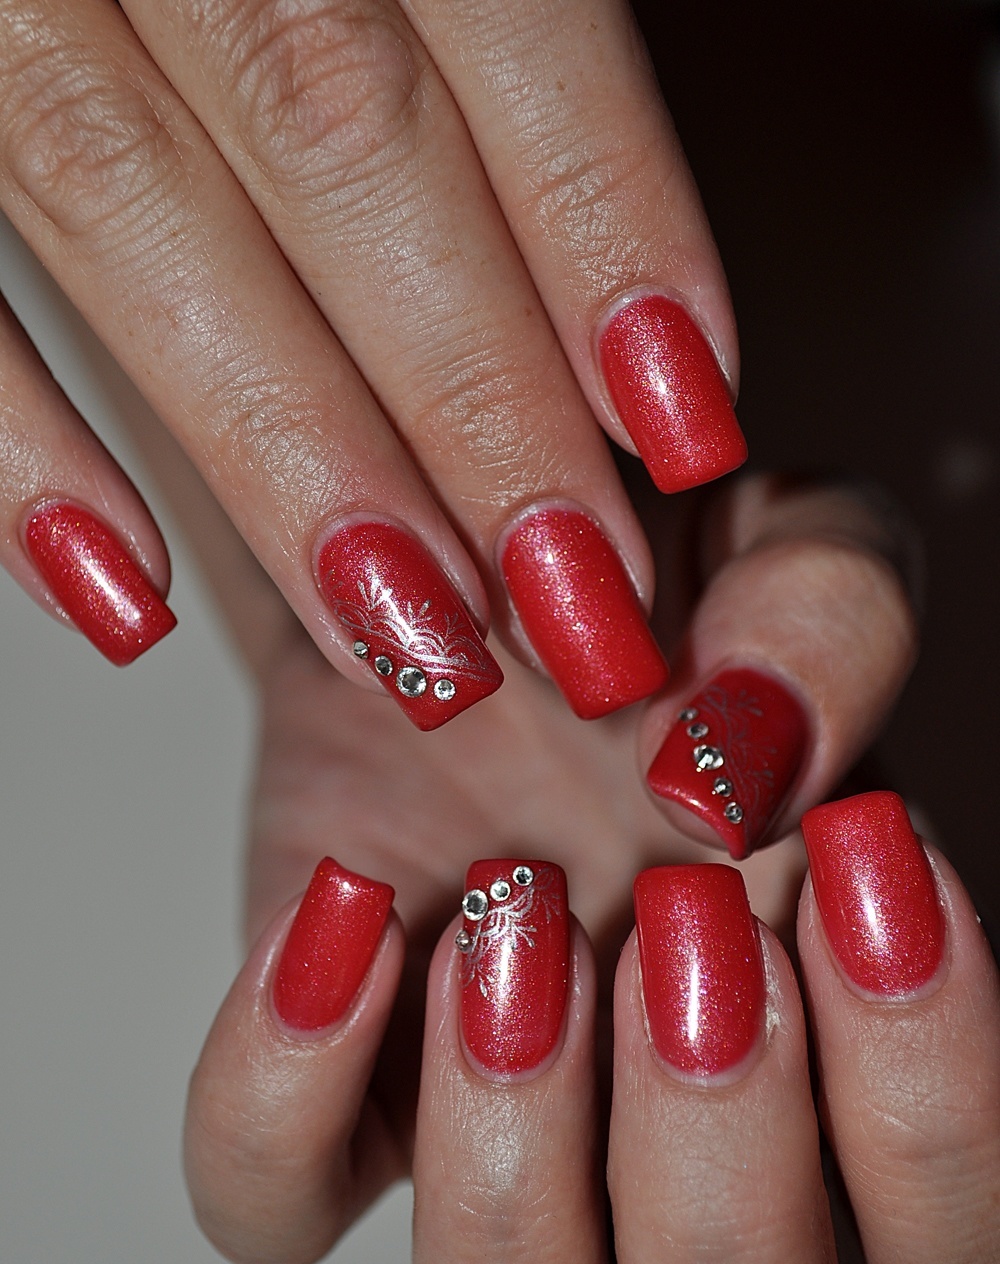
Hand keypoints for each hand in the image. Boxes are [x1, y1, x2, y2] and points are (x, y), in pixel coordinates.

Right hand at [0, 0, 744, 726]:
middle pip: (338, 140)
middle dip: (473, 393)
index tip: (685, 421)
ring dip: (289, 456)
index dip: (606, 222)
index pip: (504, 15)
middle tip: (575, 589)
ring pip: (136, 208)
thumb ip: (487, 32)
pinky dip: (20, 448)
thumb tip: (621, 293)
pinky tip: (128, 591)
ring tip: (412, 634)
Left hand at [176, 473, 982, 1263]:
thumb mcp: (782, 556)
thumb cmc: (655, 603)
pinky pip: (269, 1202)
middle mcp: (672, 1156)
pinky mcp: (320, 1092)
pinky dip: (287, 1083)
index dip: (927, 1110)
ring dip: (515, 1169)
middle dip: (721, 1171)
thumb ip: (830, 621)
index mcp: (840, 1067)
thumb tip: (752, 753)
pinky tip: (351, 905)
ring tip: (514, 913)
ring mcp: (486, 1147)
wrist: (468, 579)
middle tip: (684, 914)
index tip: (850, 857)